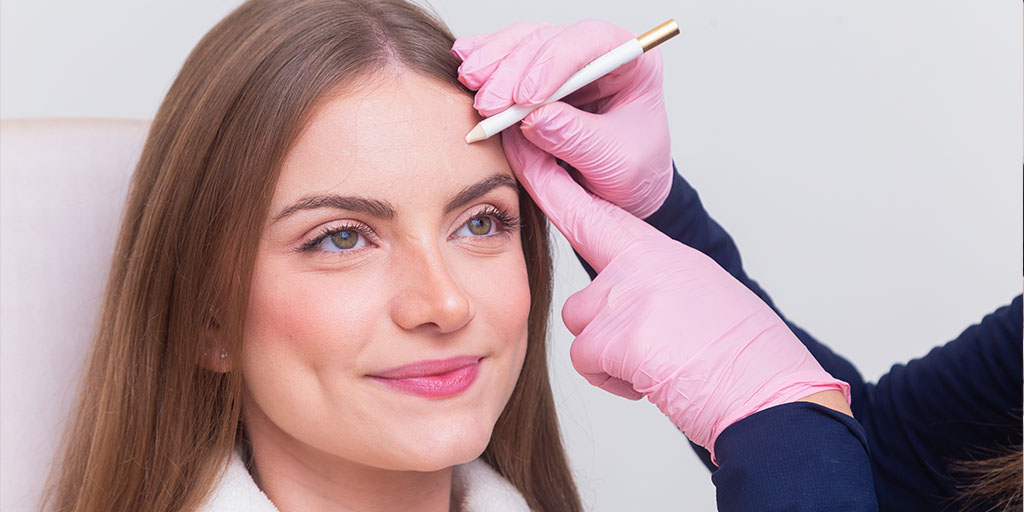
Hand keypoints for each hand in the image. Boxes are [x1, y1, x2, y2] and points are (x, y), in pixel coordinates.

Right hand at [452, 20, 672, 218]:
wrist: (623, 194)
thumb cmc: (634, 174)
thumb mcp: (614, 162)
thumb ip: (576, 138)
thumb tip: (532, 120)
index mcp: (631, 63)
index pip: (589, 42)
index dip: (553, 63)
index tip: (526, 98)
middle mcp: (597, 53)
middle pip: (547, 40)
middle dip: (512, 70)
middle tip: (489, 106)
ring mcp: (564, 61)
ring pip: (522, 42)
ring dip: (492, 63)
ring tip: (472, 89)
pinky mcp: (537, 74)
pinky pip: (508, 56)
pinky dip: (485, 61)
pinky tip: (465, 64)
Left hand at [502, 127, 850, 460]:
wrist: (769, 389)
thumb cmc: (742, 352)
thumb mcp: (700, 293)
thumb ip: (654, 281)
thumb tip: (629, 295)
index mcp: (661, 252)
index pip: (594, 213)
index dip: (554, 187)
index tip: (525, 157)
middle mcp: (639, 266)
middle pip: (580, 297)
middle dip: (602, 328)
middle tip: (642, 341)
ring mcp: (626, 297)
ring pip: (580, 329)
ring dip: (608, 355)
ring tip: (659, 364)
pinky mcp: (617, 336)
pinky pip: (586, 361)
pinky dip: (613, 380)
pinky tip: (652, 381)